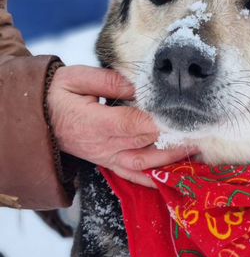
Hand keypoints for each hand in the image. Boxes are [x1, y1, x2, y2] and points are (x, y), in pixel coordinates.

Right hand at [47, 66, 194, 186]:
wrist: (39, 118)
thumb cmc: (57, 94)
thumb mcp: (76, 78)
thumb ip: (108, 81)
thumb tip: (138, 86)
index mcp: (96, 122)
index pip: (135, 124)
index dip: (161, 123)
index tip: (186, 117)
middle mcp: (104, 145)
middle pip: (146, 144)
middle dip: (176, 140)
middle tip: (203, 133)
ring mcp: (107, 157)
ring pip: (144, 164)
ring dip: (171, 160)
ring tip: (196, 152)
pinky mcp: (108, 163)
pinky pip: (133, 176)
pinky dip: (154, 179)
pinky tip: (173, 178)